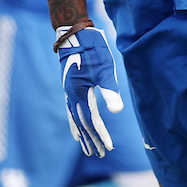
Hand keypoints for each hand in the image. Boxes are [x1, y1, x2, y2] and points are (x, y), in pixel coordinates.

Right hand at [57, 26, 124, 156]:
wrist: (75, 32)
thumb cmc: (92, 49)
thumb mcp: (104, 69)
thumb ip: (109, 90)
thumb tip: (117, 111)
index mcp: (79, 93)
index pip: (91, 120)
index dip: (100, 134)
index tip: (108, 148)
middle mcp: (71, 95)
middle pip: (81, 122)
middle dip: (90, 138)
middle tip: (98, 154)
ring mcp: (69, 90)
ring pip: (74, 117)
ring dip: (81, 132)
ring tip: (84, 146)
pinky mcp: (70, 85)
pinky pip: (71, 108)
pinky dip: (74, 120)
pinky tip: (76, 123)